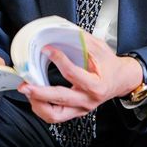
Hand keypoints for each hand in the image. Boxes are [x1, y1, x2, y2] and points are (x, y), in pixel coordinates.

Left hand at [17, 32, 142, 122]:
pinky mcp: (75, 111)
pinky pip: (55, 116)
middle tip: (25, 85)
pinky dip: (42, 108)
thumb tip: (61, 30)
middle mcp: (88, 100)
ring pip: (55, 115)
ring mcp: (81, 108)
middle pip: (60, 100)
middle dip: (39, 93)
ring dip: (38, 104)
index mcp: (96, 84)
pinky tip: (35, 97)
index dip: (58, 60)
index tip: (47, 49)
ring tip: (27, 91)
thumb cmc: (110, 65)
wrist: (122, 80)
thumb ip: (81, 40)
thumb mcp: (99, 48)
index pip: (73, 74)